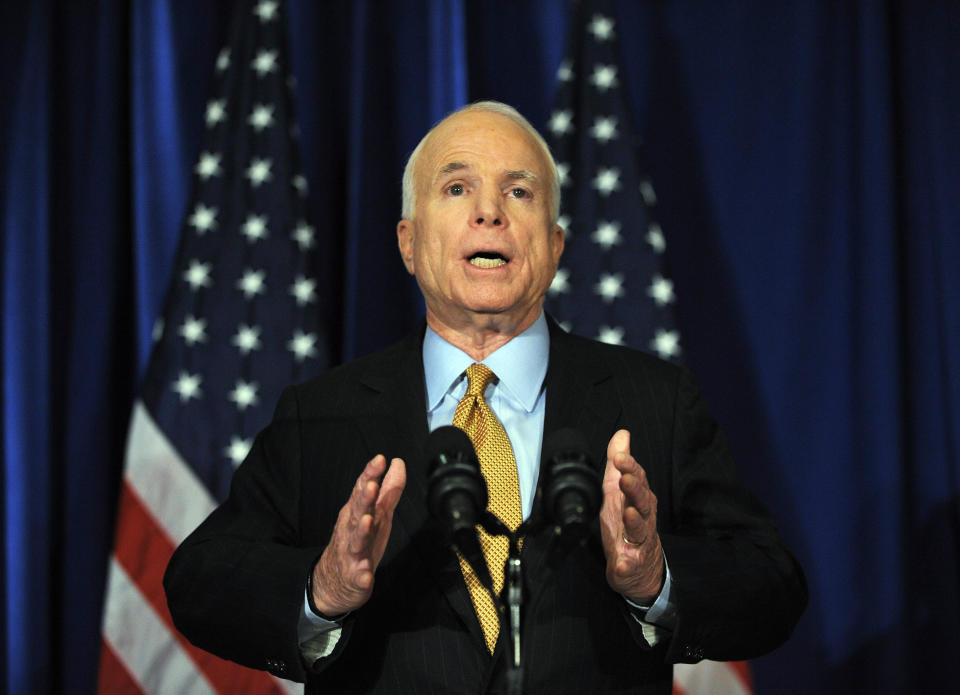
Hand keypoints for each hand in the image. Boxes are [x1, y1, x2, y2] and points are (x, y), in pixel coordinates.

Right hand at [311, 455, 406, 614]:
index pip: (363, 489)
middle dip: (364, 499)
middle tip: (371, 486)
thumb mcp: (378, 513)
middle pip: (358, 511)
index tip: (380, 459)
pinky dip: (361, 575)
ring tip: (368, 521)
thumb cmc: (360, 540)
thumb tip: (397, 463)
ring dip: (362, 530)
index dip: (371, 474)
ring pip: (356, 540)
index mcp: (358, 512)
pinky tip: (366, 576)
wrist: (335, 581)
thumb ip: (389, 490)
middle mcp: (351, 529)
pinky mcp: (354, 577)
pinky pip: (358, 576)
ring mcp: (351, 552)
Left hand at [599, 429, 664, 603]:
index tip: (620, 457)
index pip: (637, 479)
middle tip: (625, 479)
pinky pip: (629, 564)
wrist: (639, 567)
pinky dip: (625, 564)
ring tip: (628, 514)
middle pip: (642, 501)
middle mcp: (643, 517)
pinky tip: (620, 563)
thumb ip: (619, 465)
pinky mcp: (632, 563)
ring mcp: (639, 541)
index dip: (629, 468)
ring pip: (640, 529)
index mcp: (638, 499)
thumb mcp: (619, 491)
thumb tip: (622, 434)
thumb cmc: (628, 524)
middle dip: (635, 489)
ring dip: (635, 521)